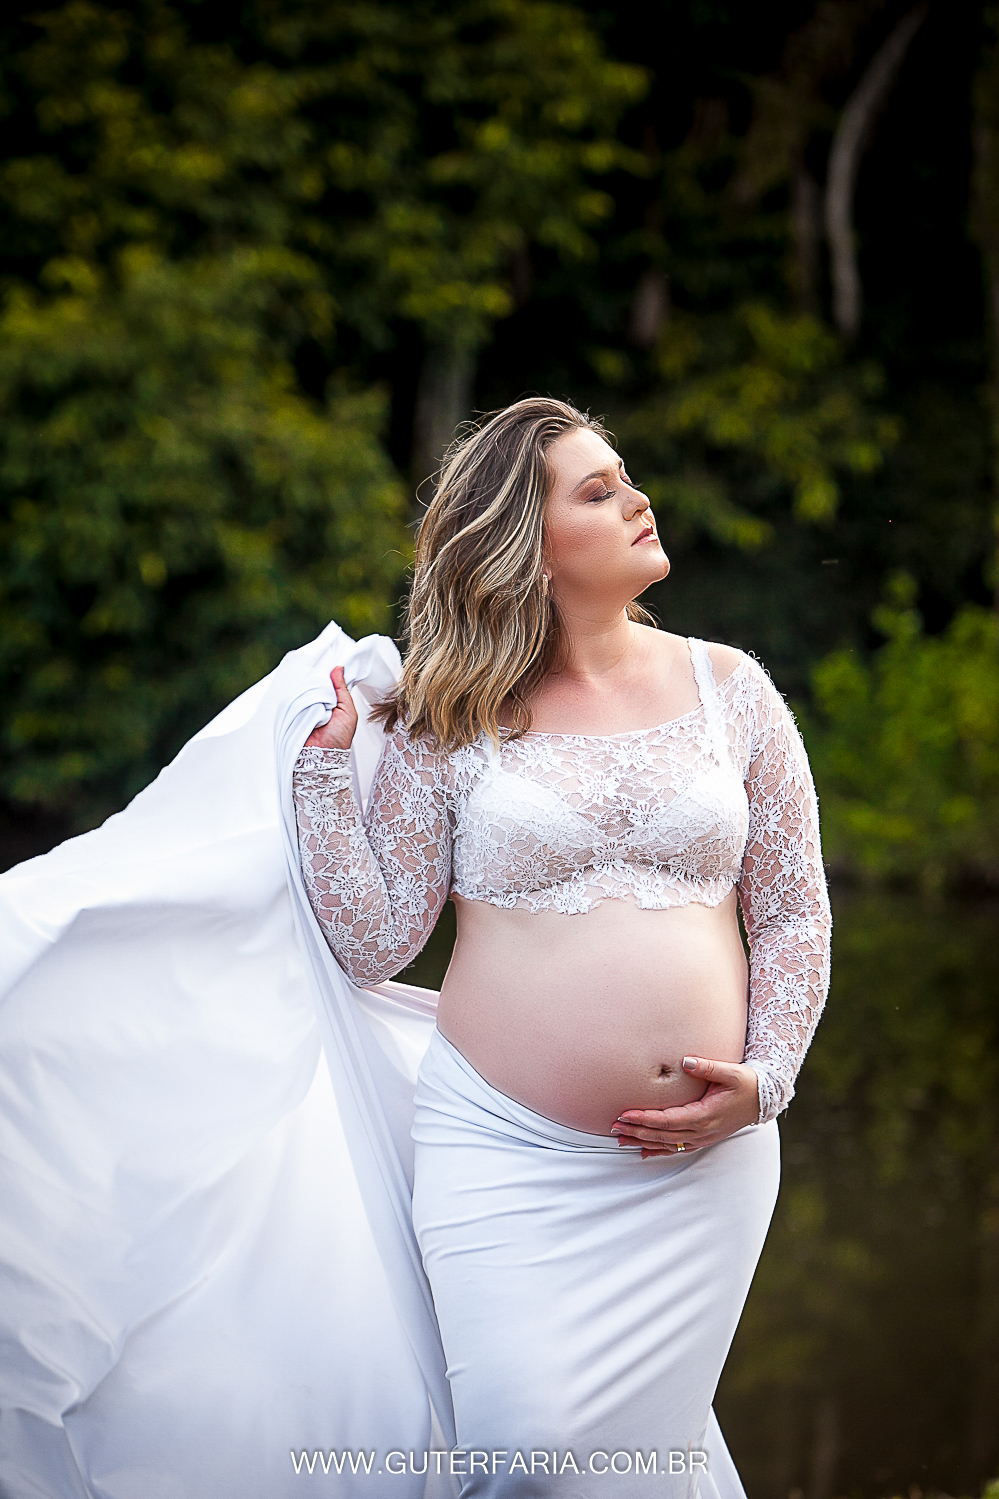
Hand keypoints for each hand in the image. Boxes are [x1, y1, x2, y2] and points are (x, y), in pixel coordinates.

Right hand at [304, 666, 357, 750]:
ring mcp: (306, 706)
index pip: (329, 681)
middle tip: (322, 688)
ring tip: (316, 700)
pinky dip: (300, 698)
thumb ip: (343, 690)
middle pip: (316, 682)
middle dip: (318, 682)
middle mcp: (319, 702)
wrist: (323, 756)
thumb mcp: (349, 711)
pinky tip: (306, 702)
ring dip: (309, 690)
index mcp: (333, 701)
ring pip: (305, 689)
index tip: (328, 667)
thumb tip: (338, 669)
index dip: (328, 675)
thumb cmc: (339, 738)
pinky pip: (296, 698)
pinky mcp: (294, 711)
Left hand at [610, 1056, 760, 1159]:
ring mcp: (703, 1138)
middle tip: (614, 1125)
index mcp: (705, 1115)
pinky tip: (642, 1152)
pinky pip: (677, 1149)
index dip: (645, 1119)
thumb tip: (686, 1060)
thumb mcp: (732, 1072)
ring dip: (643, 1142)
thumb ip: (708, 1067)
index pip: (668, 1120)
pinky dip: (657, 1151)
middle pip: (663, 1135)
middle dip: (637, 1130)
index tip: (626, 1114)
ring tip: (620, 1138)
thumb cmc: (747, 1083)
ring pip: (667, 1144)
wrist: (764, 1100)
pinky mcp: (703, 1139)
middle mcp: (702, 1131)